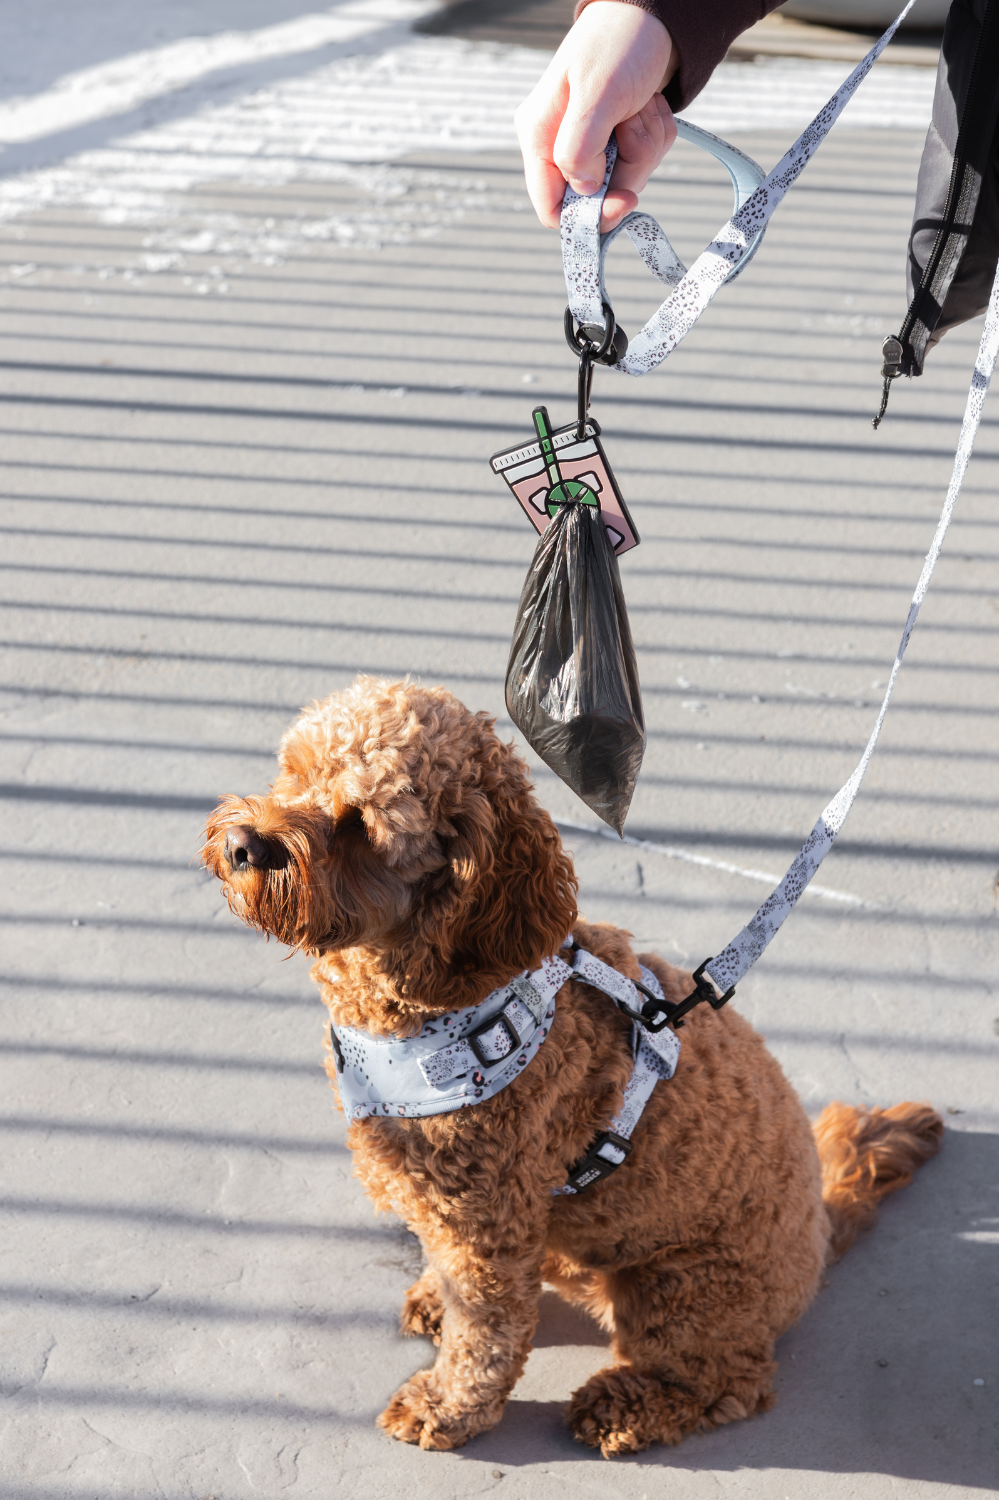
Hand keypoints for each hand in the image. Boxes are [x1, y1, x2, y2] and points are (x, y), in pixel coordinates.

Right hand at [515, 0, 677, 232]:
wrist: (654, 13)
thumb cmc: (619, 42)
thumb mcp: (596, 94)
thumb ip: (579, 149)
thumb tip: (584, 191)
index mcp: (540, 136)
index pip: (551, 208)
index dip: (585, 217)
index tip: (623, 201)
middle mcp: (562, 144)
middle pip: (597, 197)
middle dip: (627, 167)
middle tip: (634, 126)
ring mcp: (593, 142)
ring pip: (625, 178)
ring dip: (646, 144)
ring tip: (642, 104)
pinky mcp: (619, 137)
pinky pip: (644, 159)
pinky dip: (656, 134)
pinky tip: (650, 104)